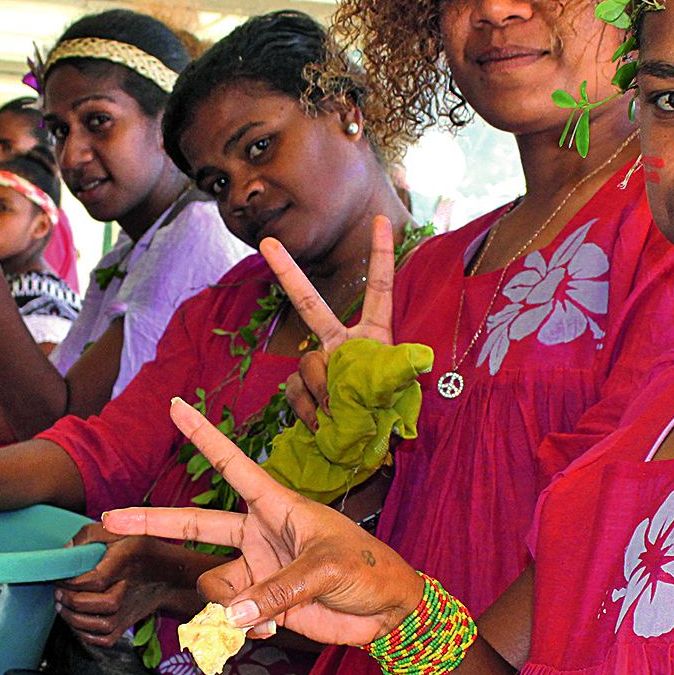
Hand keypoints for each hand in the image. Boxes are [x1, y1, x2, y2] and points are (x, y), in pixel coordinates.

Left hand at [56, 524, 209, 647]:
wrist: (168, 575)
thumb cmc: (140, 550)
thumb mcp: (117, 530)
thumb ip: (88, 534)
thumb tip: (65, 549)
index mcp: (124, 565)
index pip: (95, 579)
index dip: (71, 580)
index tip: (59, 575)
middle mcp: (128, 591)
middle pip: (99, 604)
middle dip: (71, 600)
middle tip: (58, 592)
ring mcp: (128, 612)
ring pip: (100, 626)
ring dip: (73, 619)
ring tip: (62, 606)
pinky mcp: (126, 625)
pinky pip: (104, 640)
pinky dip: (86, 635)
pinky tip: (76, 621)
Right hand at [103, 399, 422, 647]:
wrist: (388, 612)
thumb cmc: (368, 569)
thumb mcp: (327, 569)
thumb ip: (276, 592)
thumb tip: (229, 616)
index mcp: (275, 507)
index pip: (232, 465)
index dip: (203, 436)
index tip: (177, 405)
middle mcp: (257, 534)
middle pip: (192, 525)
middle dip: (150, 523)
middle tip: (109, 520)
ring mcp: (256, 571)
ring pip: (211, 584)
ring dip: (224, 606)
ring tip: (257, 619)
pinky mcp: (260, 607)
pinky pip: (228, 617)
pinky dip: (242, 629)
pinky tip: (269, 631)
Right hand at [269, 214, 396, 429]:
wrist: (362, 456)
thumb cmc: (387, 419)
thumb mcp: (401, 392)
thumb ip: (397, 371)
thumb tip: (406, 357)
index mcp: (374, 336)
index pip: (379, 290)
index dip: (381, 254)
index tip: (381, 219)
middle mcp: (340, 344)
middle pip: (310, 303)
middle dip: (288, 272)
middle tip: (267, 243)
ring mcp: (317, 365)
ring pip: (307, 364)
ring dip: (324, 393)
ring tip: (342, 417)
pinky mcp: (299, 389)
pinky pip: (294, 391)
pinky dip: (309, 411)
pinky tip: (323, 427)